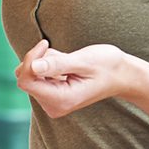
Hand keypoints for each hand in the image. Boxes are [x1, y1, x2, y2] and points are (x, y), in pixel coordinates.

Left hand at [15, 39, 129, 116]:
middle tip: (62, 53)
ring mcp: (52, 103)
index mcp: (61, 100)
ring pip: (30, 75)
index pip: (26, 80)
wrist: (123, 75)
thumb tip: (33, 67)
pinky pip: (37, 76)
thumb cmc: (107, 66)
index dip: (30, 59)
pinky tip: (67, 66)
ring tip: (68, 61)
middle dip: (39, 60)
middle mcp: (53, 106)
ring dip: (44, 62)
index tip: (45, 43)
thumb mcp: (84, 61)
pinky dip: (48, 66)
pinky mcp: (51, 96)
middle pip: (25, 77)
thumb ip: (58, 64)